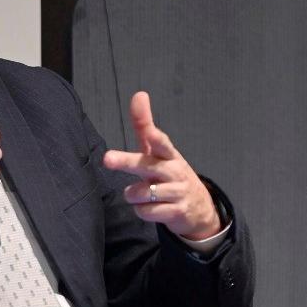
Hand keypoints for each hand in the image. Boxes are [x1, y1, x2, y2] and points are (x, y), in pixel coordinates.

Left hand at [102, 91, 221, 240]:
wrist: (199, 209)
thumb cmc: (171, 175)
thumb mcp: (158, 152)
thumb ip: (145, 126)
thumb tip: (139, 94)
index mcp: (169, 155)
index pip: (163, 144)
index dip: (156, 138)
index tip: (151, 133)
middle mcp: (175, 171)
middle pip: (148, 167)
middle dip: (126, 162)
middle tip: (107, 158)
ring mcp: (178, 192)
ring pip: (142, 193)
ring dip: (133, 196)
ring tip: (140, 195)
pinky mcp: (177, 212)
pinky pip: (146, 212)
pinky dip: (141, 211)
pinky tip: (149, 208)